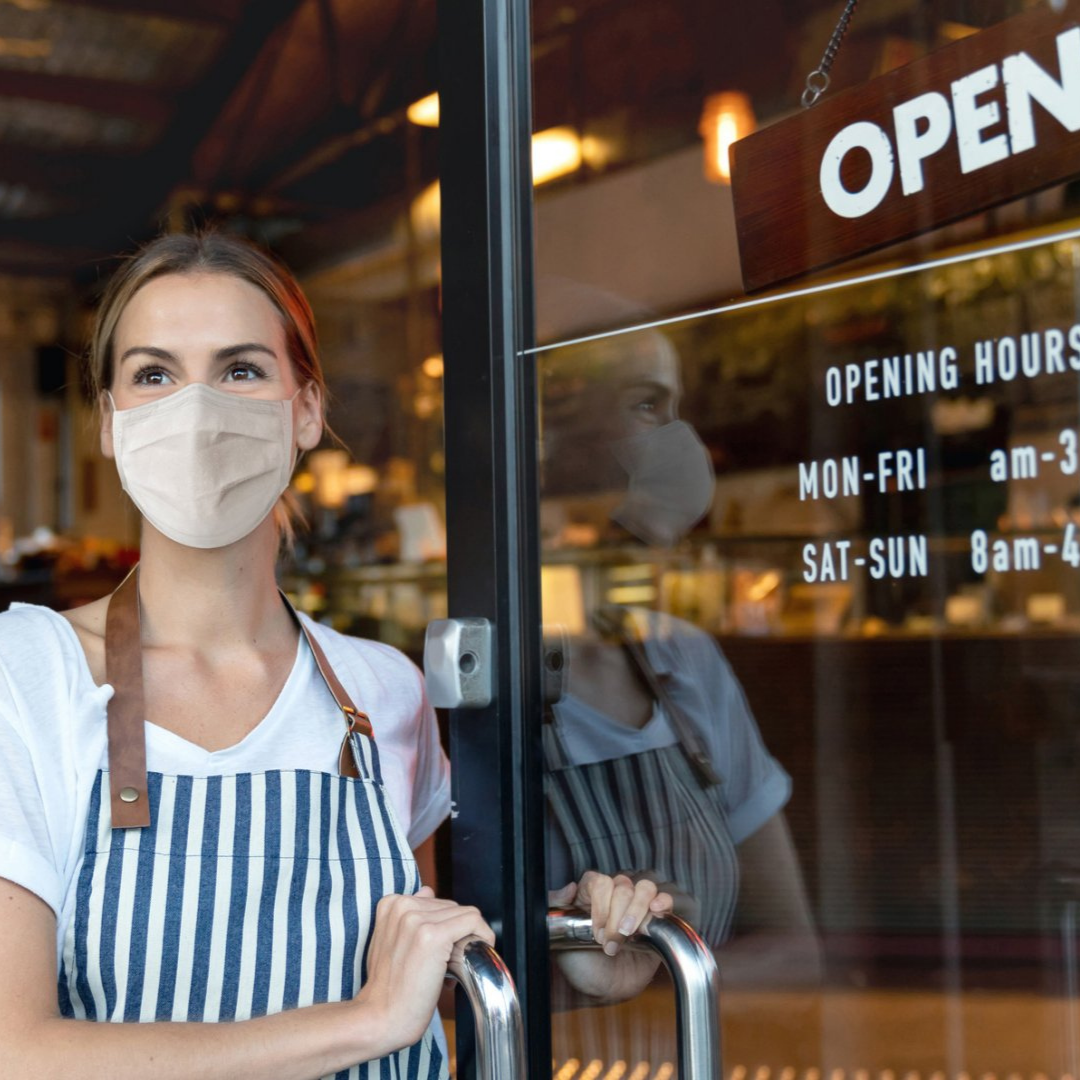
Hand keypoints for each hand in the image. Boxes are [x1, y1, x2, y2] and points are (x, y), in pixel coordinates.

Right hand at [355, 887, 493, 1053]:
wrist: (380, 1018)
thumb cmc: (387, 987)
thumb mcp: (390, 941)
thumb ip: (408, 915)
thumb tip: (427, 891)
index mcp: (391, 903)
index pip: (437, 902)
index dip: (445, 928)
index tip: (441, 952)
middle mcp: (402, 905)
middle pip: (453, 907)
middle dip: (457, 935)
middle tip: (446, 966)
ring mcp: (417, 919)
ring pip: (466, 914)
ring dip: (467, 941)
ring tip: (450, 969)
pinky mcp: (433, 935)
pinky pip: (473, 921)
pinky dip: (482, 937)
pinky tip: (470, 959)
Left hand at [549, 871, 673, 1002]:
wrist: (600, 989)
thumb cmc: (579, 961)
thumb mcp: (558, 933)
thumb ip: (556, 905)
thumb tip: (570, 887)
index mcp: (591, 892)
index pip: (600, 881)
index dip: (600, 905)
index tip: (596, 931)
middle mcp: (615, 895)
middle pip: (622, 886)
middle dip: (616, 917)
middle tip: (610, 942)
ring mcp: (637, 906)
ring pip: (645, 888)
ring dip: (637, 910)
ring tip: (629, 933)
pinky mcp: (657, 921)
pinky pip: (666, 900)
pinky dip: (664, 901)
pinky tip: (657, 910)